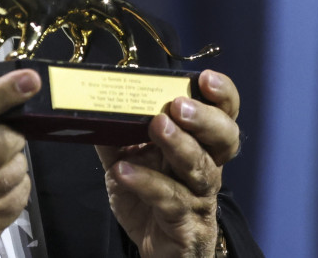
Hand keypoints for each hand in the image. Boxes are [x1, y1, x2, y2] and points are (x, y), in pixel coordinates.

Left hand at [96, 69, 242, 256]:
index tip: (204, 78)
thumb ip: (117, 134)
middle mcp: (208, 167)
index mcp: (201, 145)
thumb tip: (93, 104)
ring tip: (157, 126)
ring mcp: (199, 196)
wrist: (158, 250)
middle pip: (224, 138)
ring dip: (179, 144)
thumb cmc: (151, 201)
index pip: (223, 114)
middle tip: (178, 105)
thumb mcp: (131, 161)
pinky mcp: (185, 223)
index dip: (222, 94)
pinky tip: (124, 172)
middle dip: (205, 117)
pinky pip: (170, 200)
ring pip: (200, 168)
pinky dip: (147, 183)